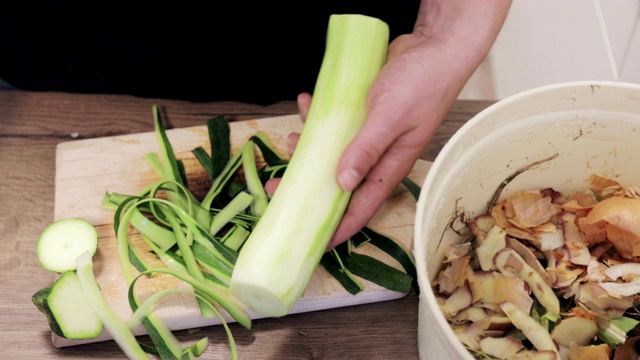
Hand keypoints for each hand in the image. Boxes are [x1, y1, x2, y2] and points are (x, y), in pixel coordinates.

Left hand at [267, 1, 510, 250]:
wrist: (435, 48)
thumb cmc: (421, 85)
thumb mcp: (389, 118)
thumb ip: (366, 149)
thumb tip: (342, 182)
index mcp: (389, 166)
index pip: (361, 207)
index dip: (338, 228)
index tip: (314, 243)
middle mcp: (378, 157)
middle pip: (339, 183)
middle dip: (309, 186)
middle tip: (277, 187)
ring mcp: (369, 137)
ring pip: (333, 153)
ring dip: (309, 149)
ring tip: (289, 139)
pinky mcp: (363, 116)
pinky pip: (335, 125)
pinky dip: (319, 117)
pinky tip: (306, 102)